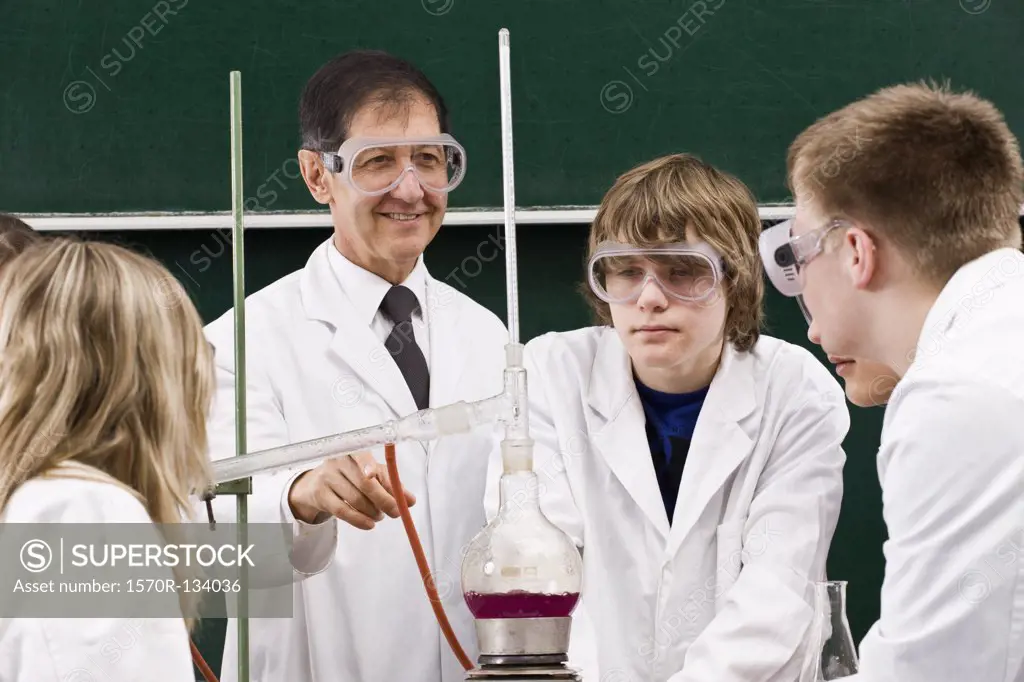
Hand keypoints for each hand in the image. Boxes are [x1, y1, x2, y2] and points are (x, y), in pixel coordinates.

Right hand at [287, 451, 415, 529]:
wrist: (317, 485)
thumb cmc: (351, 476)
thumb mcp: (372, 474)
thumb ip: (392, 485)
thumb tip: (410, 501)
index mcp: (354, 451)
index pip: (361, 456)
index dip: (367, 465)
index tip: (373, 475)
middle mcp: (338, 461)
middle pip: (364, 483)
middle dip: (384, 500)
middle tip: (395, 512)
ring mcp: (326, 477)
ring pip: (355, 499)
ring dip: (373, 512)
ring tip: (380, 516)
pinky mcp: (320, 495)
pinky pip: (343, 511)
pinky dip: (359, 520)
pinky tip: (369, 524)